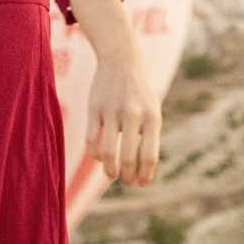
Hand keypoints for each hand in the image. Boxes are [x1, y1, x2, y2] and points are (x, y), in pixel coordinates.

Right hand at [85, 52, 161, 188]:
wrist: (121, 60)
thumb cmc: (140, 93)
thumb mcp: (152, 111)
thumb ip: (149, 137)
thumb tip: (142, 170)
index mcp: (152, 117)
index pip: (150, 156)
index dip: (145, 175)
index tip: (140, 184)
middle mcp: (133, 114)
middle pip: (128, 158)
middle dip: (127, 176)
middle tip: (126, 181)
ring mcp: (111, 111)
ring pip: (106, 152)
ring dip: (109, 170)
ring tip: (111, 175)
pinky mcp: (94, 108)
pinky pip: (91, 140)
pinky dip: (95, 154)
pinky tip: (99, 157)